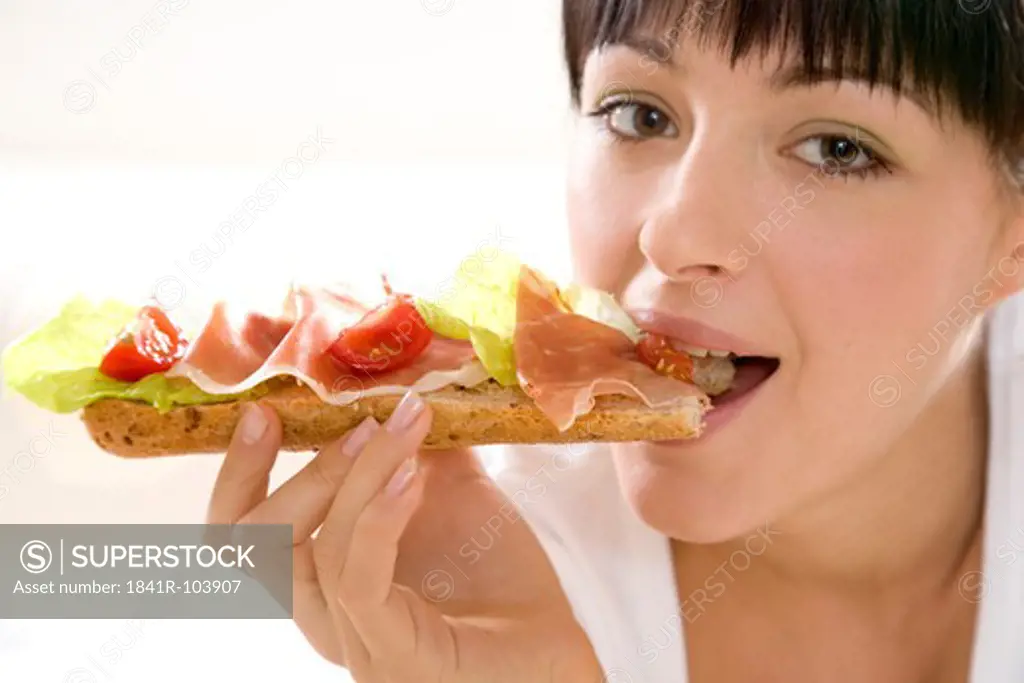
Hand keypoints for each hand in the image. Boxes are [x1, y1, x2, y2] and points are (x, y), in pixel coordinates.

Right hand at [206, 391, 600, 681]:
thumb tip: (407, 382)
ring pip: (316, 551)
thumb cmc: (504, 585)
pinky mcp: (396, 653)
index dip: (239, 474)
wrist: (557, 652)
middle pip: (255, 547)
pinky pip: (360, 580)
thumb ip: (422, 449)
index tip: (263, 412)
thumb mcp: (455, 499)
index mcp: (327, 581)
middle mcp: (329, 616)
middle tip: (351, 417)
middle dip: (288, 470)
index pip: (245, 536)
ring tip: (403, 427)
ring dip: (359, 474)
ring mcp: (358, 642)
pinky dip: (377, 519)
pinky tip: (412, 477)